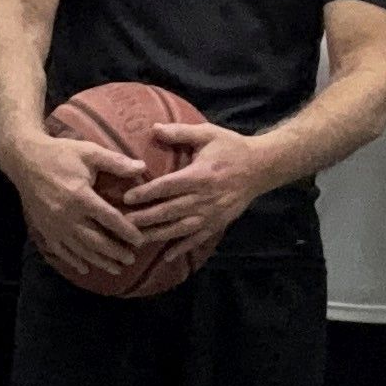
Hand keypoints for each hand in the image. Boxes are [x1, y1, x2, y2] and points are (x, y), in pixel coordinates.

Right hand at [4, 128, 144, 289]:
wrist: (25, 159)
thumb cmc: (60, 154)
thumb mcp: (89, 152)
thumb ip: (116, 162)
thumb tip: (142, 167)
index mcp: (81, 196)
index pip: (110, 219)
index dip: (127, 231)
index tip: (141, 241)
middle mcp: (68, 215)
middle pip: (96, 240)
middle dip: (115, 252)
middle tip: (131, 260)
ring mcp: (54, 225)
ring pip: (80, 249)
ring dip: (99, 261)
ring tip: (116, 269)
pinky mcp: (44, 229)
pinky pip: (60, 251)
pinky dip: (73, 262)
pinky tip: (85, 269)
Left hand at [121, 121, 273, 257]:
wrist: (262, 167)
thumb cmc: (231, 148)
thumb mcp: (208, 133)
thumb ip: (181, 132)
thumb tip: (153, 129)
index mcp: (199, 175)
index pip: (167, 186)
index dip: (146, 193)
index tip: (127, 198)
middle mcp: (204, 198)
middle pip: (169, 211)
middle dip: (146, 218)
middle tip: (124, 223)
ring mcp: (212, 213)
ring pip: (180, 228)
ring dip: (158, 235)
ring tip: (138, 239)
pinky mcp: (219, 223)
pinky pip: (198, 239)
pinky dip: (183, 248)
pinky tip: (167, 256)